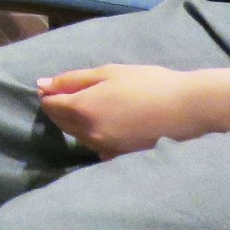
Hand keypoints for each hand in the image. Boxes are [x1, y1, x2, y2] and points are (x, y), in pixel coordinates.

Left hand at [38, 65, 229, 156]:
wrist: (187, 109)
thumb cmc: (148, 84)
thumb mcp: (107, 73)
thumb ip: (71, 80)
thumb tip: (41, 85)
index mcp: (83, 109)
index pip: (50, 105)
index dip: (48, 94)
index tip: (52, 86)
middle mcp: (89, 133)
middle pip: (61, 122)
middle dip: (59, 108)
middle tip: (67, 93)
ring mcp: (105, 148)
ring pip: (77, 135)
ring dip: (74, 122)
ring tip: (87, 106)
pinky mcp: (119, 157)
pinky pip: (96, 146)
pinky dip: (93, 134)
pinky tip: (106, 123)